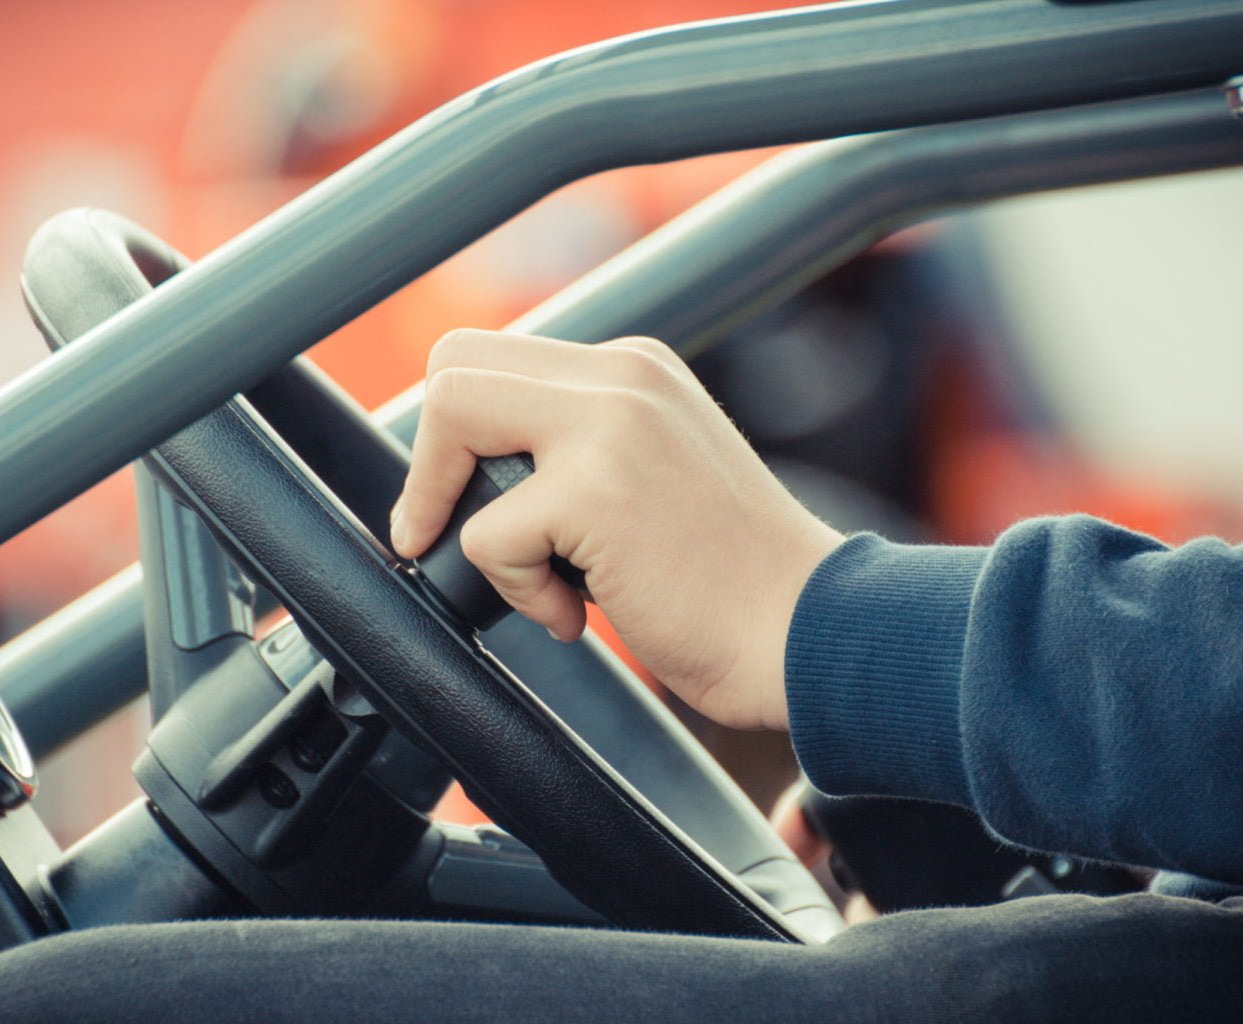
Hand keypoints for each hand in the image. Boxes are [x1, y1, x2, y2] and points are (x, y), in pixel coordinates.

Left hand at [391, 329, 843, 730]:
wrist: (812, 633)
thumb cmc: (732, 580)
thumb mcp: (652, 473)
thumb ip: (576, 447)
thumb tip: (465, 471)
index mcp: (633, 367)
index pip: (488, 355)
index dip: (451, 431)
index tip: (456, 500)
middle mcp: (622, 374)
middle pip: (452, 368)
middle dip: (431, 465)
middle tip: (445, 535)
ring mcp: (611, 424)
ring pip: (450, 424)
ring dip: (474, 526)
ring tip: (551, 583)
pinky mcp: (597, 490)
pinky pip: (484, 535)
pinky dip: (519, 592)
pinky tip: (581, 614)